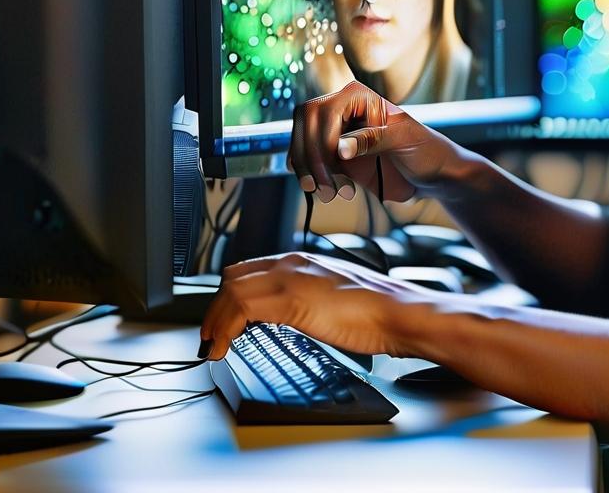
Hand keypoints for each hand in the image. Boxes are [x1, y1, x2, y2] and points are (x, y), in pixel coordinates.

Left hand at [198, 252, 434, 360]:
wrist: (397, 312)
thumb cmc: (376, 310)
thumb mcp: (334, 296)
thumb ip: (311, 296)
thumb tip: (298, 312)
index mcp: (304, 261)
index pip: (250, 269)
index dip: (230, 296)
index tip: (223, 320)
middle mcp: (293, 263)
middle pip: (234, 276)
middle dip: (217, 306)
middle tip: (211, 334)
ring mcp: (291, 278)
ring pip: (232, 290)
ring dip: (215, 320)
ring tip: (212, 345)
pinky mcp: (291, 299)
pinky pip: (241, 309)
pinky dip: (225, 329)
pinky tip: (224, 347)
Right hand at [288, 80, 458, 203]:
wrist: (432, 174)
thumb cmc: (426, 149)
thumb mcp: (405, 139)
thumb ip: (372, 139)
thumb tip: (339, 148)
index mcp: (358, 97)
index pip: (324, 112)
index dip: (323, 140)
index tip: (335, 165)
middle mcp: (343, 111)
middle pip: (306, 125)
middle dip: (311, 158)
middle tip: (327, 188)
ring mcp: (337, 134)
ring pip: (302, 144)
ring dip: (308, 171)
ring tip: (331, 194)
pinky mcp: (335, 156)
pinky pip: (307, 161)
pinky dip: (309, 176)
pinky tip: (328, 190)